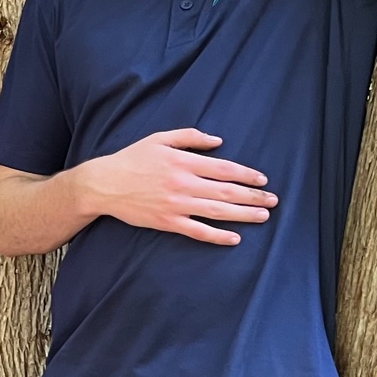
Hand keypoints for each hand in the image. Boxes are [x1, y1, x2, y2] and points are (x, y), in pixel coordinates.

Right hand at [80, 129, 275, 246]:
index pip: (224, 169)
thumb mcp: (159, 139)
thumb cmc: (131, 159)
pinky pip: (197, 231)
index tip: (262, 180)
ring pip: (217, 212)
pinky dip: (217, 236)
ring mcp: (176, 205)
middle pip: (226, 192)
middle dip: (253, 197)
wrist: (103, 184)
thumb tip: (218, 141)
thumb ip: (190, 137)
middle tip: (273, 201)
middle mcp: (183, 184)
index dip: (246, 175)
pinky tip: (234, 238)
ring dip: (244, 215)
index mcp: (183, 162)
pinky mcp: (167, 222)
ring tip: (262, 216)